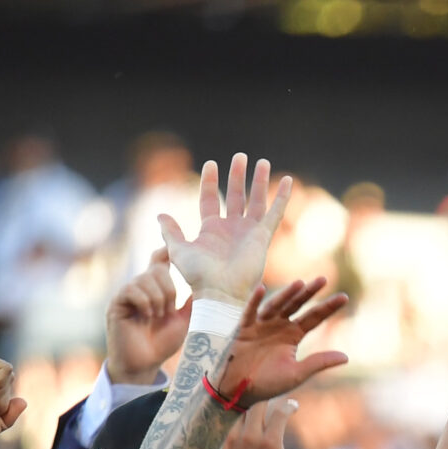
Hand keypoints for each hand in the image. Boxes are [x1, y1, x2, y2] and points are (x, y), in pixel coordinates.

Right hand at [105, 245, 186, 385]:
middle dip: (169, 290)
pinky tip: (146, 316)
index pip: (159, 261)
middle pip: (156, 269)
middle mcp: (140, 287)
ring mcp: (127, 293)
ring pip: (146, 279)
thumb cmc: (163, 343)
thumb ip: (192, 301)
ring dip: (158, 300)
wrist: (145, 364)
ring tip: (157, 317)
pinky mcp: (116, 303)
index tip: (172, 245)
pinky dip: (145, 303)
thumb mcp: (185, 320)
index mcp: (156, 288)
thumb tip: (207, 284)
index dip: (165, 251)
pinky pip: (132, 289)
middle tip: (168, 310)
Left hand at [157, 155, 292, 305]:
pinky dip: (281, 197)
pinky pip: (275, 213)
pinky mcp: (263, 237)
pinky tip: (286, 180)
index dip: (210, 182)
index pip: (209, 199)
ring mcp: (248, 232)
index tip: (211, 164)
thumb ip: (171, 231)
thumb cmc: (198, 276)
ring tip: (262, 161)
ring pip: (256, 200)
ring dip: (259, 181)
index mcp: (211, 230)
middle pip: (235, 195)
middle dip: (237, 176)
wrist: (220, 292)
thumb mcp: (178, 250)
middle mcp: (231, 228)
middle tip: (240, 156)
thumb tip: (160, 214)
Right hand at [216, 277, 349, 405]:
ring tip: (299, 284)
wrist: (241, 390)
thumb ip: (319, 362)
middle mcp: (279, 326)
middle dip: (309, 293)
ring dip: (286, 295)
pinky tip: (262, 289)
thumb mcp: (298, 373)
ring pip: (276, 306)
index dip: (328, 307)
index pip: (314, 317)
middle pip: (297, 305)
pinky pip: (250, 313)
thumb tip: (346, 357)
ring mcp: (262, 325)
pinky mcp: (244, 329)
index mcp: (293, 335)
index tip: (345, 297)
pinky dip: (255, 301)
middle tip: (323, 279)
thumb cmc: (269, 383)